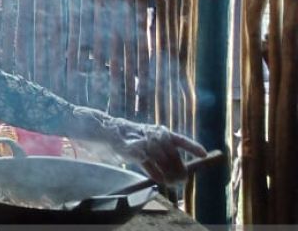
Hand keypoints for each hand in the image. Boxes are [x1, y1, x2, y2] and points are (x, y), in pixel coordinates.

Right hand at [75, 108, 206, 183]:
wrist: (108, 130)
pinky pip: (150, 166)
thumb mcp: (149, 139)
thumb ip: (164, 150)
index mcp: (161, 131)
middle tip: (183, 180)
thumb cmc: (132, 138)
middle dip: (180, 169)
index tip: (205, 154)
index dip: (193, 147)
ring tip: (172, 183)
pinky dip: (156, 175)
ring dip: (170, 175)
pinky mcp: (135, 151)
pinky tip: (159, 180)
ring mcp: (145, 143)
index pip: (180, 139)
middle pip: (174, 155)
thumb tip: (181, 169)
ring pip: (164, 162)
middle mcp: (155, 135)